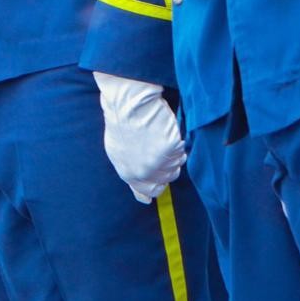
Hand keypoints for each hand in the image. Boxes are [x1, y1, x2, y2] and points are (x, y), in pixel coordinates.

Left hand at [96, 72, 186, 202]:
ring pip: (176, 165)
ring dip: (173, 154)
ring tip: (160, 137)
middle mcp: (144, 172)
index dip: (156, 185)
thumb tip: (143, 196)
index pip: (148, 192)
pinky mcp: (171, 149)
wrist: (128, 104)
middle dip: (167, 166)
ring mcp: (158, 161)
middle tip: (160, 149)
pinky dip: (177, 143)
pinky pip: (181, 152)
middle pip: (167, 178)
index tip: (160, 182)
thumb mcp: (118, 152)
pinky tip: (166, 132)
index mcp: (128, 174)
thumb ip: (132, 173)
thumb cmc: (121, 123)